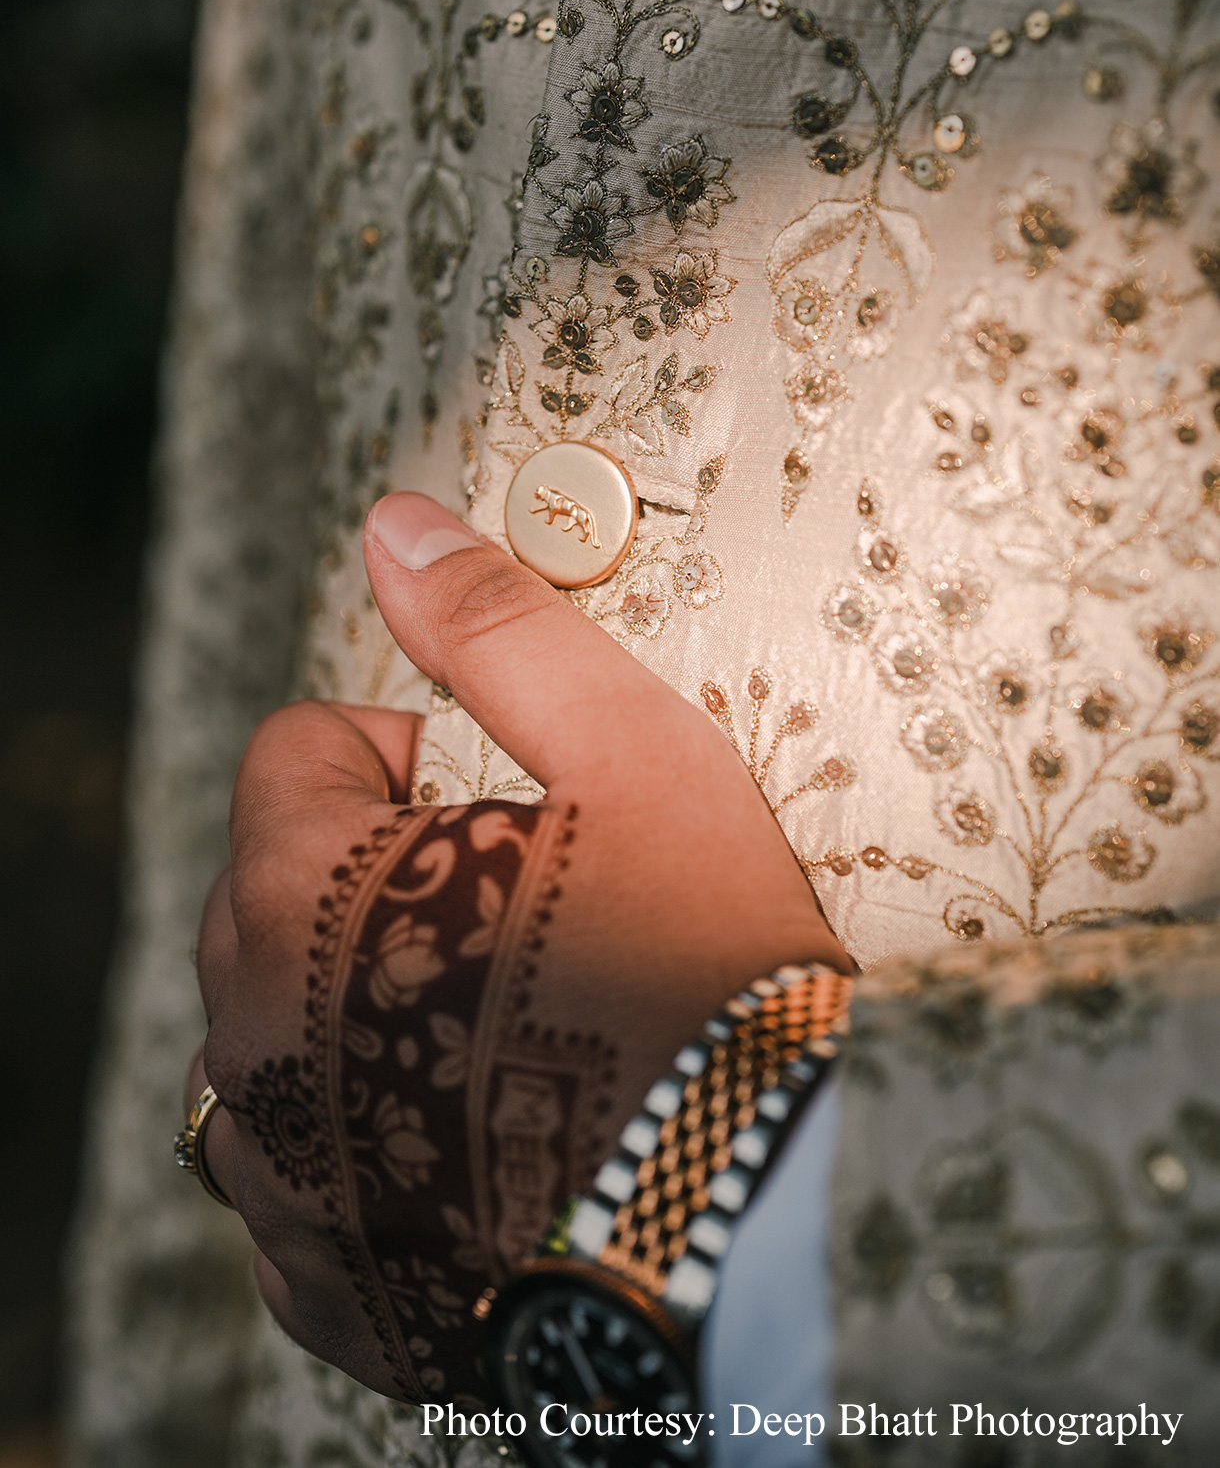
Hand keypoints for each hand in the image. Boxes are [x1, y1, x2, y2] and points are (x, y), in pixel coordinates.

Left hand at [190, 493, 849, 1401]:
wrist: (763, 1232)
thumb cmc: (708, 981)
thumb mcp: (631, 759)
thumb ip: (497, 630)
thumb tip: (398, 526)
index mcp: (305, 894)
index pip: (292, 752)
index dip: (399, 754)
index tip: (490, 800)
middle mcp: (252, 1038)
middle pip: (264, 890)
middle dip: (365, 875)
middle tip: (508, 908)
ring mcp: (282, 1172)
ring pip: (270, 1034)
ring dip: (347, 1007)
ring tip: (493, 1024)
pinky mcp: (326, 1279)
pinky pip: (303, 1175)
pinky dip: (364, 1141)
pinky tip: (477, 1135)